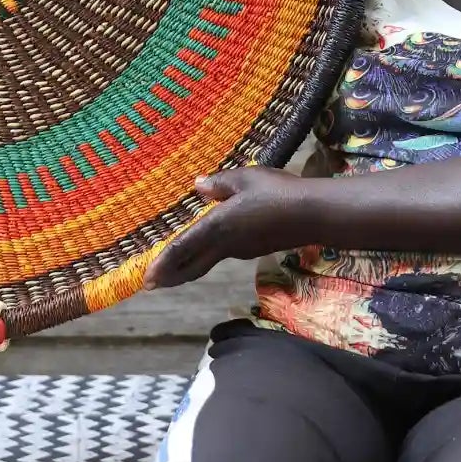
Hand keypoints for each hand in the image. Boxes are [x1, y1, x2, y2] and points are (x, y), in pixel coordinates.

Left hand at [145, 168, 313, 287]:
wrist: (313, 215)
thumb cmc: (278, 192)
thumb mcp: (246, 177)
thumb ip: (219, 183)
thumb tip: (198, 185)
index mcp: (218, 226)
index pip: (183, 248)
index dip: (163, 264)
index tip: (147, 280)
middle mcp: (226, 245)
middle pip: (193, 266)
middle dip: (171, 276)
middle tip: (152, 283)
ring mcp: (241, 250)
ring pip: (207, 262)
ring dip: (188, 266)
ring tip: (172, 267)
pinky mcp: (253, 250)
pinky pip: (222, 254)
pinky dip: (206, 256)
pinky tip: (207, 247)